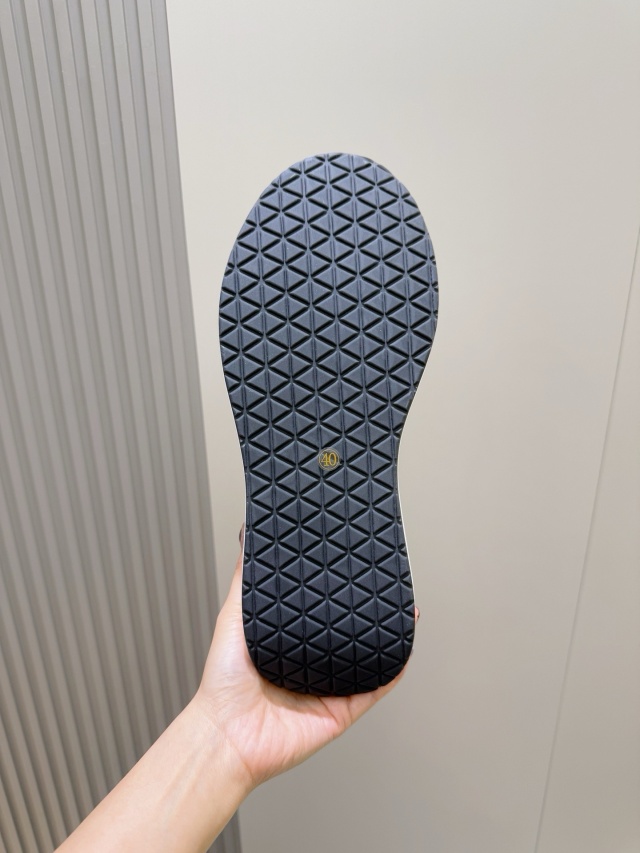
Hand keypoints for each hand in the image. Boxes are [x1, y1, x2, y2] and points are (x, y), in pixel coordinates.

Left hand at [194, 527, 417, 790]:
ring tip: (405, 608)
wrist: (227, 734)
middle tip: (386, 582)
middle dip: (370, 608)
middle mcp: (313, 661)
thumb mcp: (233, 617)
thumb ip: (245, 581)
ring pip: (369, 655)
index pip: (322, 609)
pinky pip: (375, 688)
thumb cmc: (223, 682)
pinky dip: (393, 669)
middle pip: (349, 630)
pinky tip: (404, 647)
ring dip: (389, 634)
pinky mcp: (342, 709)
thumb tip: (247, 538)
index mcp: (291, 639)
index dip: (339, 588)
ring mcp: (330, 685)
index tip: (352, 563)